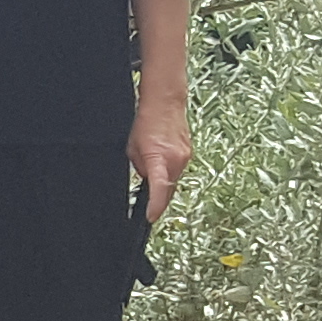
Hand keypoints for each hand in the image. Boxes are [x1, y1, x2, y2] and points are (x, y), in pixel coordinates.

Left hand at [130, 105, 189, 221]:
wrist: (165, 103)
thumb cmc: (146, 122)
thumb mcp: (132, 149)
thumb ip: (141, 168)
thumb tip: (147, 179)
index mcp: (159, 159)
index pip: (159, 189)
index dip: (155, 207)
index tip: (150, 217)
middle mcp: (176, 160)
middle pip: (169, 190)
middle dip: (158, 200)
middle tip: (148, 207)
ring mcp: (185, 157)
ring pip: (173, 180)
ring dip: (163, 184)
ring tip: (151, 175)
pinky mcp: (188, 153)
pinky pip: (177, 170)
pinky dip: (168, 173)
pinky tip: (160, 165)